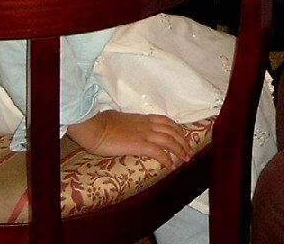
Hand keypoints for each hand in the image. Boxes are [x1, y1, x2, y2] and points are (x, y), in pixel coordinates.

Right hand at [68, 110, 194, 167]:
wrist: (93, 126)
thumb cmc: (100, 123)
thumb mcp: (119, 119)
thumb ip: (128, 123)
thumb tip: (127, 127)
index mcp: (141, 118)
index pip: (165, 120)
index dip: (176, 128)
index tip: (182, 135)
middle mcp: (146, 124)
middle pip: (172, 130)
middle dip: (183, 140)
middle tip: (189, 150)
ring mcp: (143, 134)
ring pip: (169, 140)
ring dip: (180, 150)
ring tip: (185, 159)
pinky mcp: (139, 145)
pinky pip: (158, 151)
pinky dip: (167, 158)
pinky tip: (171, 165)